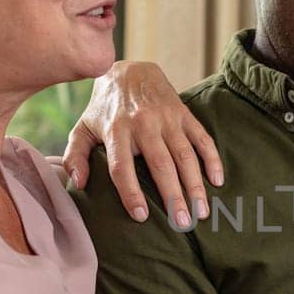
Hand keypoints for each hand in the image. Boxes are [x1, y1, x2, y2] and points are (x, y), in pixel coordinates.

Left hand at [60, 61, 223, 225]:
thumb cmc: (104, 108)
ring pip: (184, 155)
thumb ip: (75, 156)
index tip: (141, 216)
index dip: (130, 192)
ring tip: (201, 212)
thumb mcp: (82, 128)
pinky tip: (217, 181)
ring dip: (195, 184)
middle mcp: (143, 124)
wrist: (129, 70)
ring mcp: (167, 118)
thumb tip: (79, 184)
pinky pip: (202, 138)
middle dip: (173, 196)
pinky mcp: (184, 113)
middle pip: (160, 165)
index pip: (121, 166)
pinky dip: (212, 159)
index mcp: (116, 131)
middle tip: (182, 223)